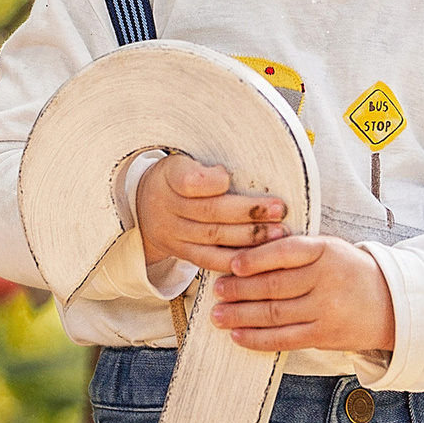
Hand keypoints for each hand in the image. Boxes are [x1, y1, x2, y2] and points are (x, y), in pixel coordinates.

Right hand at [137, 153, 287, 274]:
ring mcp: (174, 234)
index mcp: (169, 177)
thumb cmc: (176, 178)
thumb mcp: (183, 161)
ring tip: (278, 234)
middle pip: (210, 211)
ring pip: (215, 237)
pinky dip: (236, 260)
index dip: (211, 182)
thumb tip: (228, 177)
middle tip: (279, 210)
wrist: (144, 207)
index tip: (230, 178)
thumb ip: (204, 169)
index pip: (188, 181)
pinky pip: (210, 260)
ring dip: (250, 237)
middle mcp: (168, 208)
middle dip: (249, 212)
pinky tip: (259, 258)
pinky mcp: (183, 253)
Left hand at [210, 234, 395, 353]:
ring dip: (241, 315)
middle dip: (239, 289)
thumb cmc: (350, 272)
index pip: (284, 252)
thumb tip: (246, 258)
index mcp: (326, 250)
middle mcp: (326, 279)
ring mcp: (325, 309)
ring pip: (275, 313)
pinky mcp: (324, 335)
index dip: (255, 259)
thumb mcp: (330, 249)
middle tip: (216, 290)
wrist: (391, 304)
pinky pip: (285, 339)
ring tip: (218, 315)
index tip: (232, 264)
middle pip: (274, 285)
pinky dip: (258, 338)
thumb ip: (296, 251)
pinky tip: (238, 336)